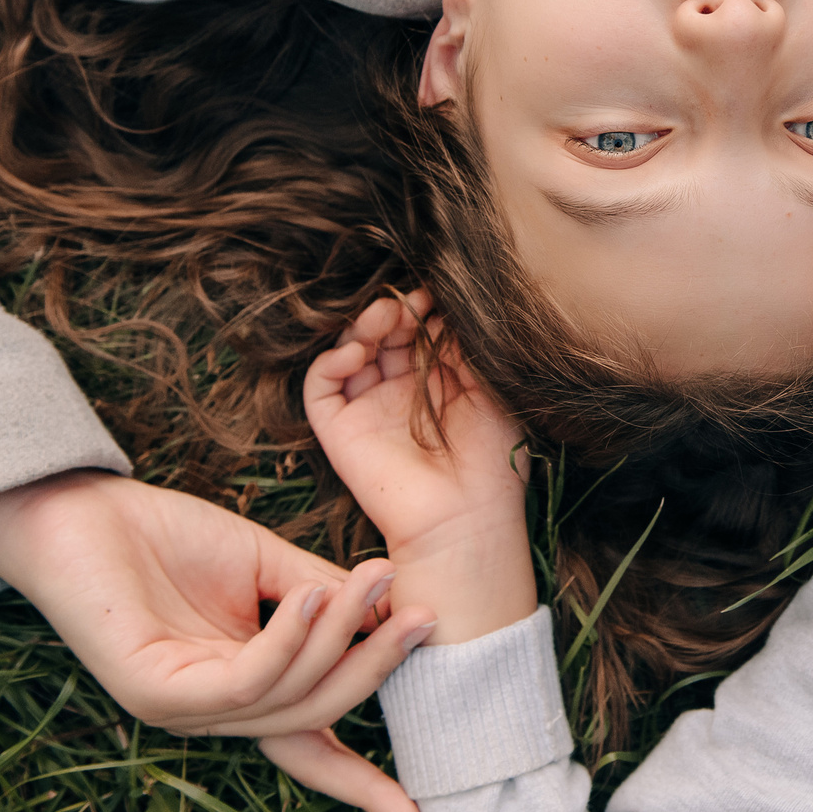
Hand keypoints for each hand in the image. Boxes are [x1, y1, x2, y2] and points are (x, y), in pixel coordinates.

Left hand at [0, 471, 433, 811]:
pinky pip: (243, 683)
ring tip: (372, 578)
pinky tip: (308, 595)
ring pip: (288, 698)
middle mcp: (212, 715)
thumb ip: (324, 597)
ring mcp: (181, 710)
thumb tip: (396, 617)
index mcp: (240, 692)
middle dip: (376, 668)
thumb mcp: (268, 566)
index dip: (364, 786)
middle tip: (422, 615)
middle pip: (315, 716)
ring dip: (340, 637)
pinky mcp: (153, 693)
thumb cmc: (168, 538)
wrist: (80, 512)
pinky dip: (287, 642)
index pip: (311, 750)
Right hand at [304, 292, 535, 645]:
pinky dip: (331, 360)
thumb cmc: (492, 460)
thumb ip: (466, 348)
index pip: (418, 330)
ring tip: (386, 316)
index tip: (437, 293)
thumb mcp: (490, 391)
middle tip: (410, 301)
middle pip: (382, 334)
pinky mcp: (340, 430)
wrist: (468, 518)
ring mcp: (368, 409)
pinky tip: (359, 351)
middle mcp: (398, 392)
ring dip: (362, 326)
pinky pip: (320, 385)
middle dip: (394, 311)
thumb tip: (446, 306)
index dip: (423, 308)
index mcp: (436, 382)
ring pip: (349, 350)